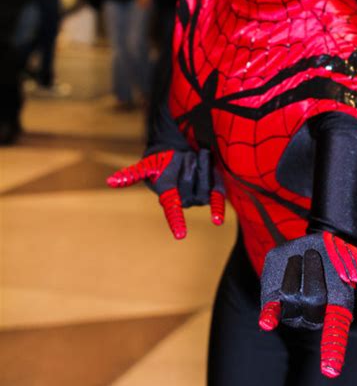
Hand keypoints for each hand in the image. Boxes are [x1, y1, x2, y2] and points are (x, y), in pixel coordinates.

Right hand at [107, 150, 225, 238]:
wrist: (181, 151)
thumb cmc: (161, 160)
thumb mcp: (147, 165)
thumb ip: (132, 174)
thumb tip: (110, 182)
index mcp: (168, 194)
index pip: (172, 209)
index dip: (176, 220)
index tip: (181, 234)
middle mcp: (184, 199)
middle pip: (191, 187)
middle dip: (190, 168)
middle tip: (185, 156)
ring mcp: (198, 196)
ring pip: (204, 188)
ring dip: (202, 168)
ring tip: (198, 155)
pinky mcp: (212, 190)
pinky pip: (216, 200)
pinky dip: (217, 209)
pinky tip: (217, 221)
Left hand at [259, 232, 356, 377]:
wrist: (315, 242)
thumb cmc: (342, 257)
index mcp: (336, 310)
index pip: (335, 334)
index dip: (332, 351)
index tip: (330, 370)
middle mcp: (315, 314)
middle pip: (310, 302)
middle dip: (312, 274)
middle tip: (315, 256)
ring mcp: (294, 308)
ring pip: (290, 298)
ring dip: (294, 272)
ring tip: (300, 259)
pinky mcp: (274, 298)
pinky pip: (271, 312)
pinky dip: (269, 318)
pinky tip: (267, 323)